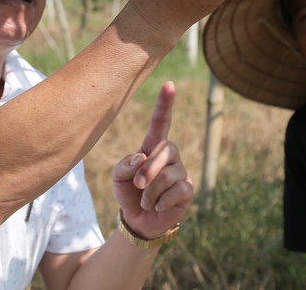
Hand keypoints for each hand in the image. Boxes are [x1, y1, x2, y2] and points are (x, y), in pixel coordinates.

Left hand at [112, 82, 192, 239]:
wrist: (138, 221)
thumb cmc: (128, 193)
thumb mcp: (118, 177)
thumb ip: (125, 164)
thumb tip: (141, 158)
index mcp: (152, 146)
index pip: (161, 121)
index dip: (165, 104)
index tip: (169, 84)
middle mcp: (170, 155)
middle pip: (165, 149)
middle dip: (148, 170)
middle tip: (137, 185)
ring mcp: (181, 172)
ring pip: (169, 173)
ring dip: (151, 191)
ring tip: (146, 201)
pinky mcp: (188, 190)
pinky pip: (178, 190)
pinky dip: (161, 201)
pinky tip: (158, 206)